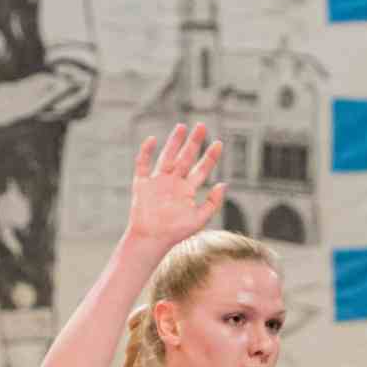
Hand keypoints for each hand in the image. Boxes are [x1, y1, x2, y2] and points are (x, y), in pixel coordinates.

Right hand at [126, 123, 224, 248]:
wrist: (152, 239)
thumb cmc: (176, 232)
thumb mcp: (200, 219)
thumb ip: (213, 202)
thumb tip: (224, 184)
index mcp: (188, 190)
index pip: (202, 169)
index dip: (210, 156)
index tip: (219, 143)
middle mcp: (174, 182)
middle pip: (186, 157)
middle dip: (193, 142)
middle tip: (201, 126)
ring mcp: (158, 181)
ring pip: (167, 156)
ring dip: (174, 142)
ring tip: (182, 126)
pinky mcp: (143, 183)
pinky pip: (143, 164)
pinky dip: (146, 152)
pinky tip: (152, 140)